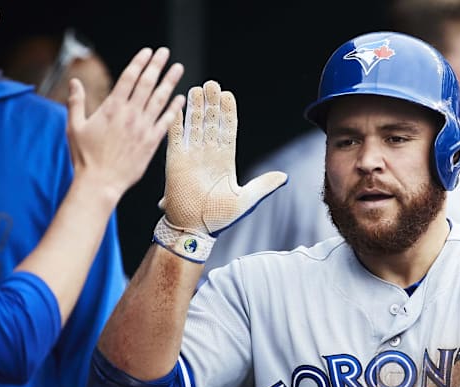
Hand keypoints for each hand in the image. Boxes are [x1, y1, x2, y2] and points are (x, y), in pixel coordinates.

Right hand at [67, 47, 184, 200]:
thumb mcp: (74, 126)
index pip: (129, 78)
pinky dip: (175, 108)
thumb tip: (74, 81)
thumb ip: (76, 102)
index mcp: (112, 108)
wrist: (101, 181)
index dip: (139, 63)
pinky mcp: (152, 141)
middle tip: (165, 52)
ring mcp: (143, 127)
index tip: (147, 52)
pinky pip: (166, 121)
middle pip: (147, 84)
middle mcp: (130, 114)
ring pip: (160, 99)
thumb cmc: (85, 157)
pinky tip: (181, 98)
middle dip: (157, 66)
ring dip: (170, 82)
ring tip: (178, 68)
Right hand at [160, 80, 286, 235]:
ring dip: (196, 107)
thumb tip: (285, 177)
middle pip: (210, 122)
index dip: (227, 113)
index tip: (228, 95)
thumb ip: (264, 185)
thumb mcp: (247, 199)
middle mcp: (208, 154)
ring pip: (194, 125)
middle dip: (211, 103)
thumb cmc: (219, 218)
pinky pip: (175, 136)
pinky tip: (178, 105)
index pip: (227, 130)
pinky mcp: (174, 160)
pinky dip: (176, 121)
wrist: (194, 230)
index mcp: (225, 160)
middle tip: (213, 84)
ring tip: (198, 88)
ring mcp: (191, 155)